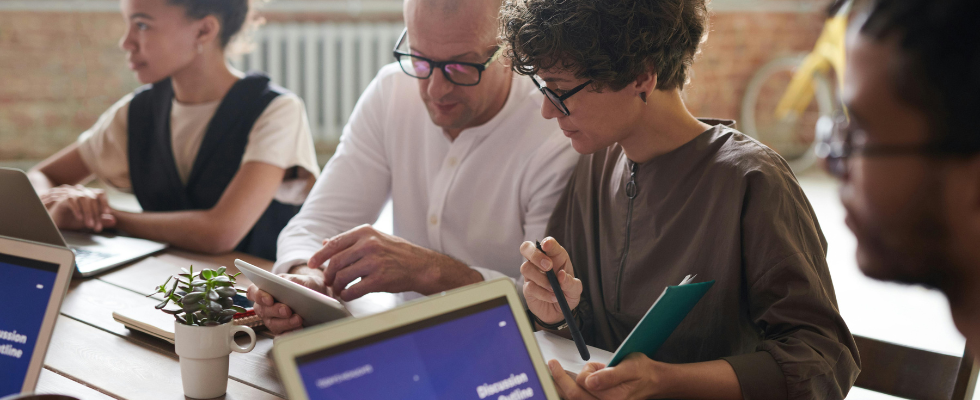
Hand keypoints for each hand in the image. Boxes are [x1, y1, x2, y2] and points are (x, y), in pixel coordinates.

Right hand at [40, 185, 115, 231]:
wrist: (51, 222)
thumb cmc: (69, 220)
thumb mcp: (87, 221)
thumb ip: (100, 220)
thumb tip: (114, 221)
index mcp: (87, 196)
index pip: (100, 194)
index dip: (104, 202)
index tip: (108, 213)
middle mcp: (80, 192)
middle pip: (93, 198)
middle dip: (97, 214)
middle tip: (97, 227)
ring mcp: (70, 194)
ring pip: (84, 198)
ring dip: (88, 213)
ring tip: (89, 225)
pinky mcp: (60, 199)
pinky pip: (71, 200)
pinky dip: (77, 209)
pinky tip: (79, 219)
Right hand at [246, 267, 325, 333]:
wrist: (317, 295)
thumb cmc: (303, 286)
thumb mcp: (298, 280)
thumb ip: (290, 281)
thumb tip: (285, 285)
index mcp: (265, 291)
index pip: (253, 292)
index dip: (258, 296)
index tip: (269, 299)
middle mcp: (265, 307)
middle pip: (263, 310)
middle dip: (275, 310)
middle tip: (287, 310)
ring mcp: (272, 320)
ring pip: (273, 324)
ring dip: (285, 322)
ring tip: (298, 319)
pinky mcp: (281, 331)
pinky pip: (281, 336)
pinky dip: (289, 333)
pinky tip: (298, 329)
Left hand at [309, 224, 480, 300]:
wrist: (421, 266)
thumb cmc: (398, 253)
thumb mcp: (375, 238)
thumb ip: (351, 241)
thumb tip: (326, 242)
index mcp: (365, 232)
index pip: (334, 243)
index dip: (320, 255)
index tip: (312, 263)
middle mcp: (369, 245)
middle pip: (336, 261)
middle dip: (328, 274)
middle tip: (328, 281)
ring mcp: (374, 262)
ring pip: (343, 276)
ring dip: (337, 286)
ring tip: (339, 289)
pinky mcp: (380, 279)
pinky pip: (354, 289)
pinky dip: (347, 294)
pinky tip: (349, 295)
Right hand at [519, 237, 582, 324]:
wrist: (559, 312)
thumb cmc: (567, 294)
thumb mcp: (575, 289)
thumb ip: (571, 282)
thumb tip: (561, 275)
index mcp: (555, 256)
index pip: (548, 243)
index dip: (546, 242)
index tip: (547, 245)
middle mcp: (540, 262)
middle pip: (526, 248)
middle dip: (535, 255)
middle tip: (548, 267)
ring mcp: (532, 274)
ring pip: (525, 267)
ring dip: (542, 279)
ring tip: (554, 289)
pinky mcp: (527, 287)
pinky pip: (530, 286)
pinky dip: (543, 293)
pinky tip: (552, 297)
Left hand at [548, 354, 661, 399]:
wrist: (652, 381)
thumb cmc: (641, 372)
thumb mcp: (629, 367)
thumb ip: (609, 375)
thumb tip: (590, 381)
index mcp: (613, 398)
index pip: (582, 385)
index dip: (571, 373)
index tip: (554, 363)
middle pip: (573, 395)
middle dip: (561, 379)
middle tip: (552, 365)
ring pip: (574, 397)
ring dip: (571, 383)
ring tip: (592, 370)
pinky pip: (580, 398)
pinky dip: (575, 388)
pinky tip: (586, 379)